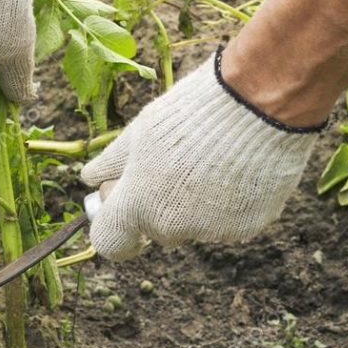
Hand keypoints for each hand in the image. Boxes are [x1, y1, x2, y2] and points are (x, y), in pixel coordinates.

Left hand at [81, 49, 324, 260]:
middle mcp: (172, 227)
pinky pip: (227, 222)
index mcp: (137, 205)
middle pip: (154, 228)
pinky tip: (235, 169)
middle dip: (157, 204)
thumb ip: (111, 162)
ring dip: (194, 203)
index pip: (109, 243)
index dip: (112, 228)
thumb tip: (90, 178)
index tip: (118, 210)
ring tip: (211, 159)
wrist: (258, 105)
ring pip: (193, 225)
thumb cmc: (190, 113)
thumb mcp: (139, 132)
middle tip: (172, 164)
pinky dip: (228, 202)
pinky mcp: (246, 228)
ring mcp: (211, 231)